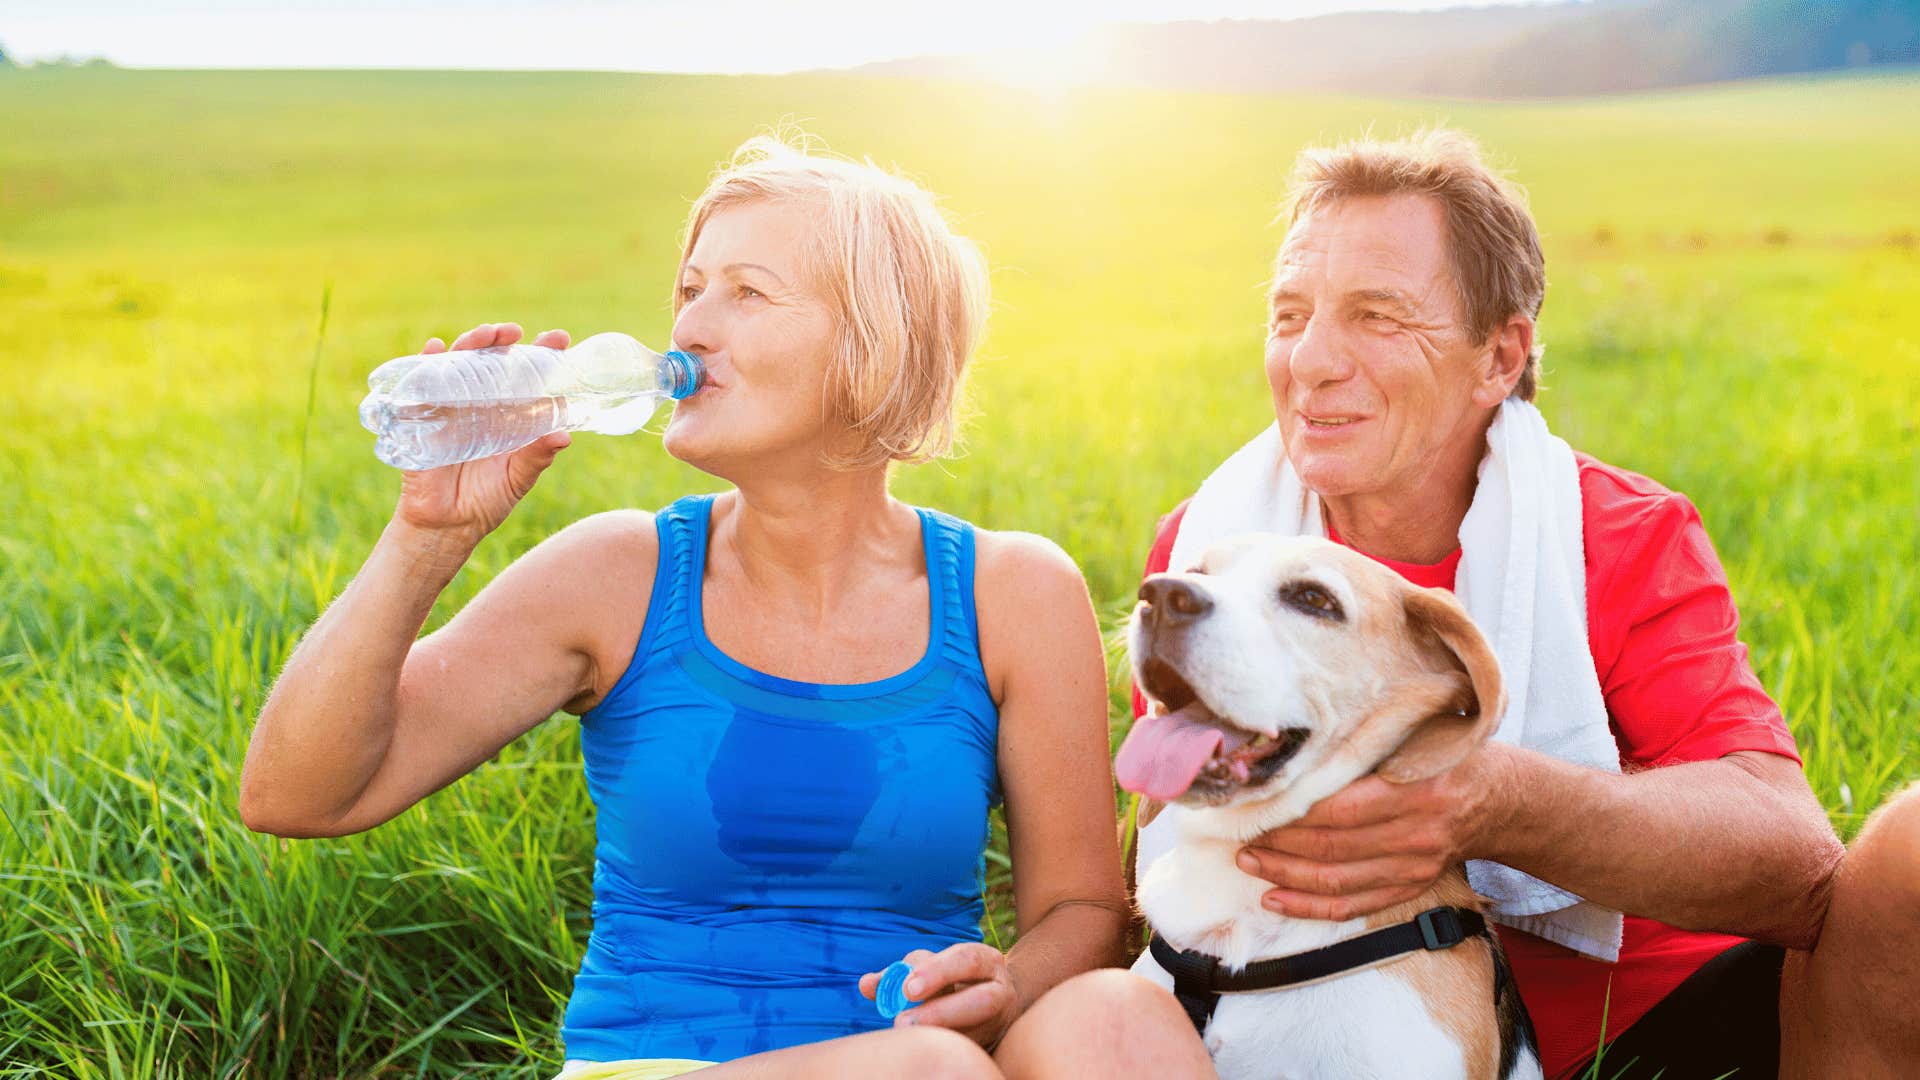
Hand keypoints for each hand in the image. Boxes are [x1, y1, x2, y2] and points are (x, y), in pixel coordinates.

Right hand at [392, 322, 572, 543]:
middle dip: (504, 341)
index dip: (541, 356)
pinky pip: (420, 385)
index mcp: (508, 414)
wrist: (448, 527)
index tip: (559, 339)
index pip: (526, 376)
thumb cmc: (486, 501)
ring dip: (471, 344)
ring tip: (488, 334)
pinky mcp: (422, 419)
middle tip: (517, 331)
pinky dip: (426, 364)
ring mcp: (450, 408)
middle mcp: (480, 405)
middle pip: (491, 362)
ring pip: (459, 365)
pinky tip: (434, 348)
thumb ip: (538, 457)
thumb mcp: (518, 478)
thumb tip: (565, 436)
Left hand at [859, 942, 1020, 1050]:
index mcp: (986, 961)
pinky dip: (946, 1049)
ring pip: (978, 1032)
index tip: (907, 989)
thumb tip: (866, 984)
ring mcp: (1000, 1023)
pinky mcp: (993, 1045)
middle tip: (901, 1023)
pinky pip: (971, 1050)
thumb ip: (899, 974)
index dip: (937, 972)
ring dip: (941, 1035)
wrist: (996, 1004)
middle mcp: (1001, 991)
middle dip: (941, 1012)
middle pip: (981, 1000)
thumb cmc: (951, 980)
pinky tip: (922, 1050)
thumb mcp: (930, 969)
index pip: (966, 959)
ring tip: (908, 1038)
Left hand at [1236, 743, 1513, 919]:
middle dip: (1277, 844)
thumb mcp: (1416, 737)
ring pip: (1336, 881)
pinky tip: (1275, 898)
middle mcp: (1415, 835)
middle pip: (1331, 847)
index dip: (1291, 813)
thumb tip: (1296, 749)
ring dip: (1285, 875)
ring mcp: (1413, 867)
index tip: (1254, 805)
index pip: (1340, 809)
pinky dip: (1310, 907)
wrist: (1499, 799)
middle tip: (1239, 834)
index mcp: (1416, 791)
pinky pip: (1353, 906)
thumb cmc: (1448, 756)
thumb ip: (1365, 745)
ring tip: (1248, 861)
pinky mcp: (1409, 887)